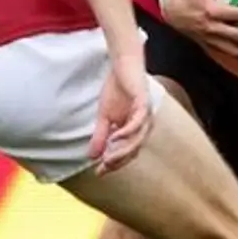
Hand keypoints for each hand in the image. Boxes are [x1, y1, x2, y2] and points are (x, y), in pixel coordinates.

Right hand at [88, 53, 152, 174]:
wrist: (123, 66)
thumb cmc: (117, 89)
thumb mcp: (104, 117)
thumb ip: (101, 136)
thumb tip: (91, 156)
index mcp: (136, 130)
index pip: (127, 152)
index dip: (114, 163)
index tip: (99, 172)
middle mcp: (144, 125)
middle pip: (133, 150)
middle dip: (118, 161)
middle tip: (103, 168)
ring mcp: (146, 115)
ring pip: (137, 139)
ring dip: (122, 150)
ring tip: (108, 158)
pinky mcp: (144, 103)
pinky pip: (138, 122)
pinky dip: (127, 131)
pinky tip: (115, 138)